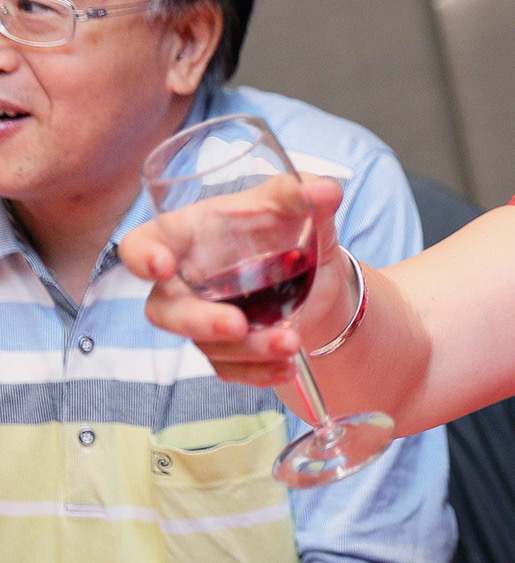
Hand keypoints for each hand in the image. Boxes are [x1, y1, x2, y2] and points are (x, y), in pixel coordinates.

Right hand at [120, 174, 348, 387]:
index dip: (142, 256)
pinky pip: (228, 368)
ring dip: (246, 350)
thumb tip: (324, 191)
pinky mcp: (226, 348)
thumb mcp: (297, 205)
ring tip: (290, 343)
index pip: (143, 244)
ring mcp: (203, 317)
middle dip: (197, 322)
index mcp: (189, 236)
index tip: (160, 265)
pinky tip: (288, 367)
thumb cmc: (287, 226)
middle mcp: (187, 281)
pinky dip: (258, 372)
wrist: (318, 270)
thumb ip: (303, 194)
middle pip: (166, 310)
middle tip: (236, 325)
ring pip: (204, 345)